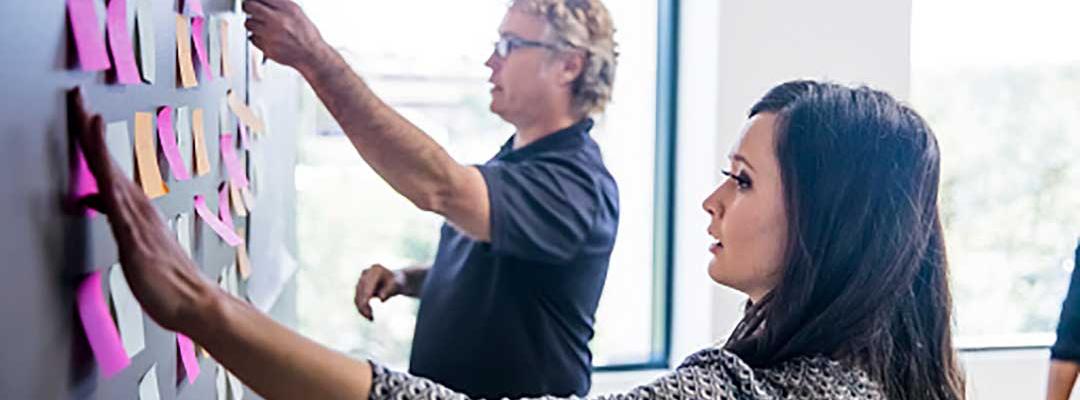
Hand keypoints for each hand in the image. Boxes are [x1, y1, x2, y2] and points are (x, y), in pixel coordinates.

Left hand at [69, 88, 216, 334]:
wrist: (195, 301)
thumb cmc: (166, 279)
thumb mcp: (132, 243)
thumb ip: (112, 215)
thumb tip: (89, 195)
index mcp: (136, 207)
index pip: (107, 165)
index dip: (92, 137)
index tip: (82, 110)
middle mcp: (137, 205)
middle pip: (106, 160)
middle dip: (88, 127)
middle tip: (76, 95)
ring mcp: (137, 219)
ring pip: (110, 173)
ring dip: (95, 143)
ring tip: (84, 113)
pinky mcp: (134, 236)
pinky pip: (116, 201)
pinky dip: (108, 178)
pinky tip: (100, 165)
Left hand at [242, 0, 330, 72]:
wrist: (311, 54)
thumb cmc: (305, 34)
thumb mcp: (296, 11)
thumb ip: (279, 4)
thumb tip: (262, 1)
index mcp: (287, 8)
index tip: (253, 1)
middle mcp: (278, 20)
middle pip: (249, 6)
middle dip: (248, 7)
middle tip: (250, 9)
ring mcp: (271, 34)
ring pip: (248, 23)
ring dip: (253, 24)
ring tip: (262, 26)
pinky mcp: (267, 47)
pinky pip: (252, 38)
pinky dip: (257, 38)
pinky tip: (267, 38)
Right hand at [353, 264, 401, 320]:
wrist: (397, 280)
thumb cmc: (398, 284)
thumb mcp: (397, 287)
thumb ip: (389, 291)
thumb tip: (381, 299)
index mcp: (376, 271)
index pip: (367, 287)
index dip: (365, 300)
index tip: (369, 313)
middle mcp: (366, 273)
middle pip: (360, 292)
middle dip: (363, 307)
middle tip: (371, 318)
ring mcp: (361, 279)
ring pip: (357, 297)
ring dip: (362, 309)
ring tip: (371, 318)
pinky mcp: (359, 286)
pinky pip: (357, 299)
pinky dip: (362, 308)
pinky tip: (368, 315)